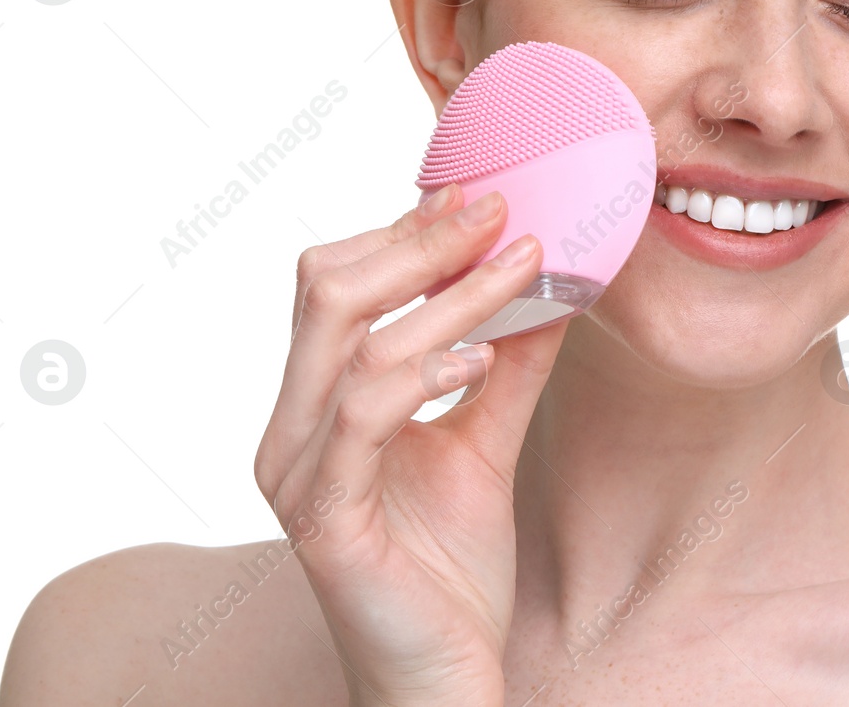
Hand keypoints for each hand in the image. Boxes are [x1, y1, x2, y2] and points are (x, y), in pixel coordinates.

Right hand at [254, 184, 567, 706]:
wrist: (445, 680)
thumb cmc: (451, 570)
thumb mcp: (488, 443)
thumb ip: (510, 367)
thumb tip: (554, 282)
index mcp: (320, 403)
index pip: (341, 285)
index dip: (406, 230)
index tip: (482, 191)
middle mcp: (294, 428)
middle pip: (327, 290)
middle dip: (417, 239)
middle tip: (498, 208)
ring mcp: (301, 472)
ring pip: (351, 340)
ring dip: (443, 294)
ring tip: (518, 267)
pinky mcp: (325, 519)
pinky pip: (363, 418)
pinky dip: (421, 371)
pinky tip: (478, 357)